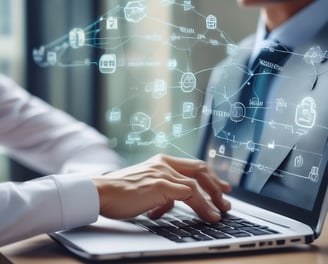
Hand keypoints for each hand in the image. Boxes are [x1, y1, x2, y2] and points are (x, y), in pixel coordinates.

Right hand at [92, 154, 230, 222]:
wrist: (101, 192)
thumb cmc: (120, 192)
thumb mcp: (145, 189)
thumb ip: (160, 193)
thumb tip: (168, 205)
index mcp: (161, 162)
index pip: (192, 166)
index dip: (209, 176)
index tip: (220, 186)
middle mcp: (164, 163)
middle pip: (200, 170)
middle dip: (216, 184)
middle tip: (226, 197)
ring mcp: (162, 173)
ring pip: (197, 183)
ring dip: (212, 198)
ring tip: (221, 211)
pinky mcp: (159, 184)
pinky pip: (189, 194)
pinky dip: (203, 206)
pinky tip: (209, 216)